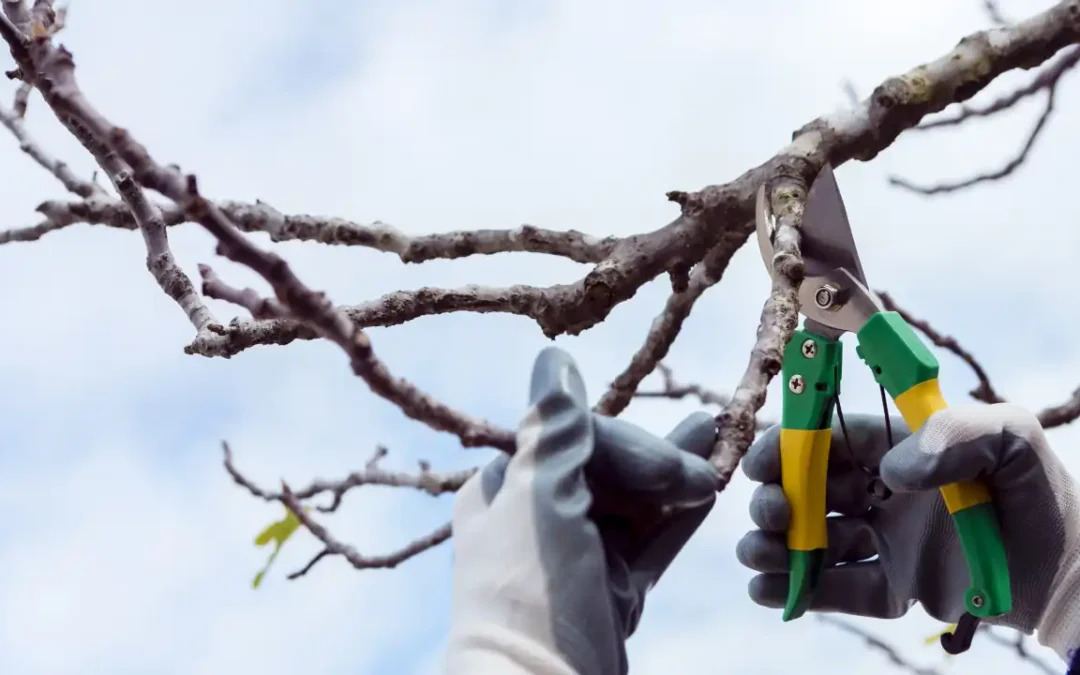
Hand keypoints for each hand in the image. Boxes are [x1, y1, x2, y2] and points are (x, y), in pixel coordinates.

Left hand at [445, 347, 718, 674]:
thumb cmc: (529, 594)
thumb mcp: (540, 500)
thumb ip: (554, 430)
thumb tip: (553, 359)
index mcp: (506, 490)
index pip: (575, 438)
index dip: (627, 445)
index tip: (670, 468)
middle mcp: (538, 518)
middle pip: (609, 468)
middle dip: (659, 458)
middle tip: (709, 460)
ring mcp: (578, 558)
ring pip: (635, 504)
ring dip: (676, 477)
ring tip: (719, 438)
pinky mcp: (610, 593)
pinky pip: (648, 544)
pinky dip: (677, 520)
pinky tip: (709, 493)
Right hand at [737, 404, 1079, 659]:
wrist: (1071, 577)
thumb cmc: (1039, 495)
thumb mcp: (1010, 439)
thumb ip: (954, 433)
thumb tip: (892, 471)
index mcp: (898, 449)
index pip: (828, 440)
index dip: (787, 448)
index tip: (761, 463)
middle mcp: (884, 493)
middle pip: (809, 491)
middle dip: (776, 501)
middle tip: (773, 515)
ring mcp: (886, 542)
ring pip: (814, 541)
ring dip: (776, 547)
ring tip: (759, 556)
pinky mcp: (895, 588)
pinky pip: (839, 589)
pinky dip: (801, 591)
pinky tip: (770, 592)